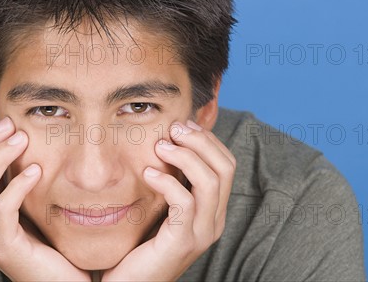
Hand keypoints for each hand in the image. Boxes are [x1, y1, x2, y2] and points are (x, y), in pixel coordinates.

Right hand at [0, 117, 90, 281]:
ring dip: (0, 156)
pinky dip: (17, 185)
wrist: (60, 281)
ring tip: (23, 139)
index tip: (4, 120)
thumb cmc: (48, 240)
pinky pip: (3, 208)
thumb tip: (21, 136)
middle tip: (11, 124)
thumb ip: (19, 177)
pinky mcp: (4, 247)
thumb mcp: (28, 202)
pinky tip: (36, 171)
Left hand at [101, 120, 235, 280]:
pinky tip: (148, 174)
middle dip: (200, 141)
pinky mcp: (182, 243)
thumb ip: (171, 182)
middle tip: (174, 128)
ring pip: (210, 182)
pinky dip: (168, 182)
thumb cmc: (141, 243)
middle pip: (224, 168)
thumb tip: (166, 141)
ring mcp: (201, 234)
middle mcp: (214, 221)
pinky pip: (184, 203)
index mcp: (213, 211)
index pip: (226, 165)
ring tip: (160, 146)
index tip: (182, 125)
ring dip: (186, 157)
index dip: (208, 140)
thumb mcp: (161, 207)